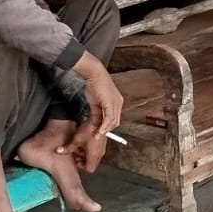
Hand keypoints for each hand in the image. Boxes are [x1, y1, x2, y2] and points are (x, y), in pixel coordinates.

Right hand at [63, 54, 122, 172]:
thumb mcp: (95, 102)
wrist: (93, 74)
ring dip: (104, 130)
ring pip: (113, 122)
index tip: (99, 134)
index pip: (114, 118)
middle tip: (96, 137)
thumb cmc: (94, 85)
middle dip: (106, 131)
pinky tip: (99, 131)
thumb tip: (95, 125)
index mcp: (116, 102)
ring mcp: (116, 103)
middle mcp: (119, 103)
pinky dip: (104, 126)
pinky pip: (109, 118)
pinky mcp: (111, 103)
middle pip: (115, 122)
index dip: (107, 127)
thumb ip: (96, 114)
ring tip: (96, 136)